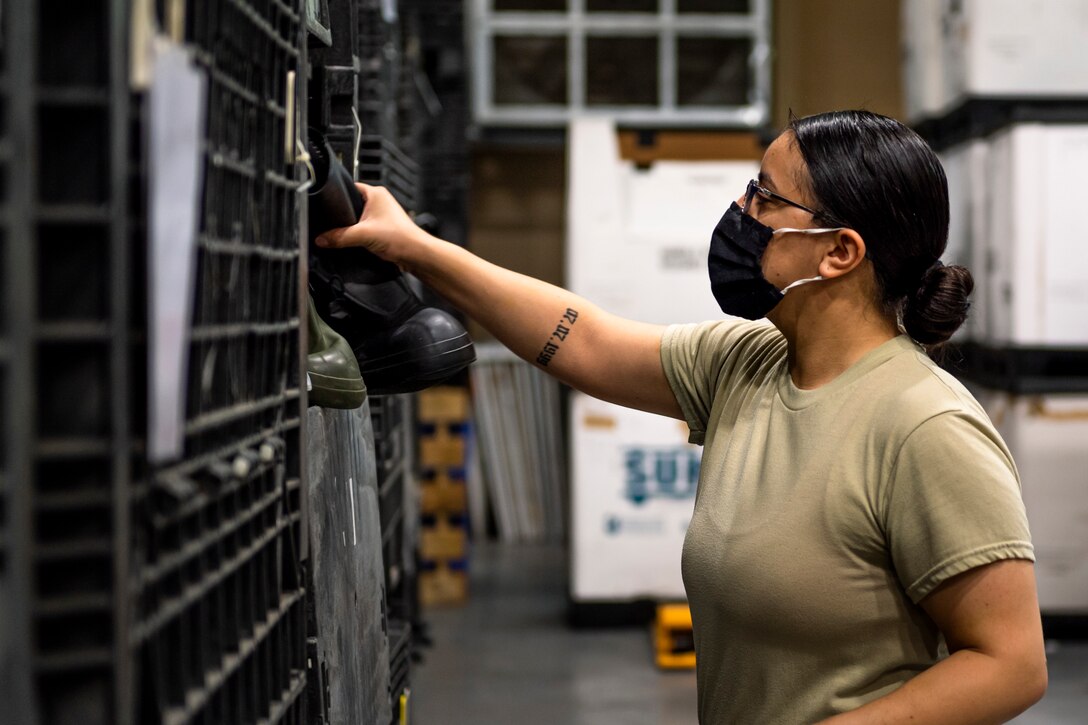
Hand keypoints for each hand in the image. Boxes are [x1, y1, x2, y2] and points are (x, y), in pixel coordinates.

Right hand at [314, 183, 429, 265]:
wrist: (416, 254)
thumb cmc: (399, 237)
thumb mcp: (362, 235)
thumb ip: (338, 236)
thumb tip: (321, 239)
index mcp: (376, 193)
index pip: (349, 188)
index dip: (337, 196)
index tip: (327, 206)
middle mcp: (380, 201)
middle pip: (352, 204)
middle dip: (343, 215)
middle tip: (333, 223)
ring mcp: (383, 214)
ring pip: (359, 217)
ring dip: (352, 226)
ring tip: (344, 233)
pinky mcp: (384, 228)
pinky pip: (366, 227)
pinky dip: (360, 234)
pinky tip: (354, 241)